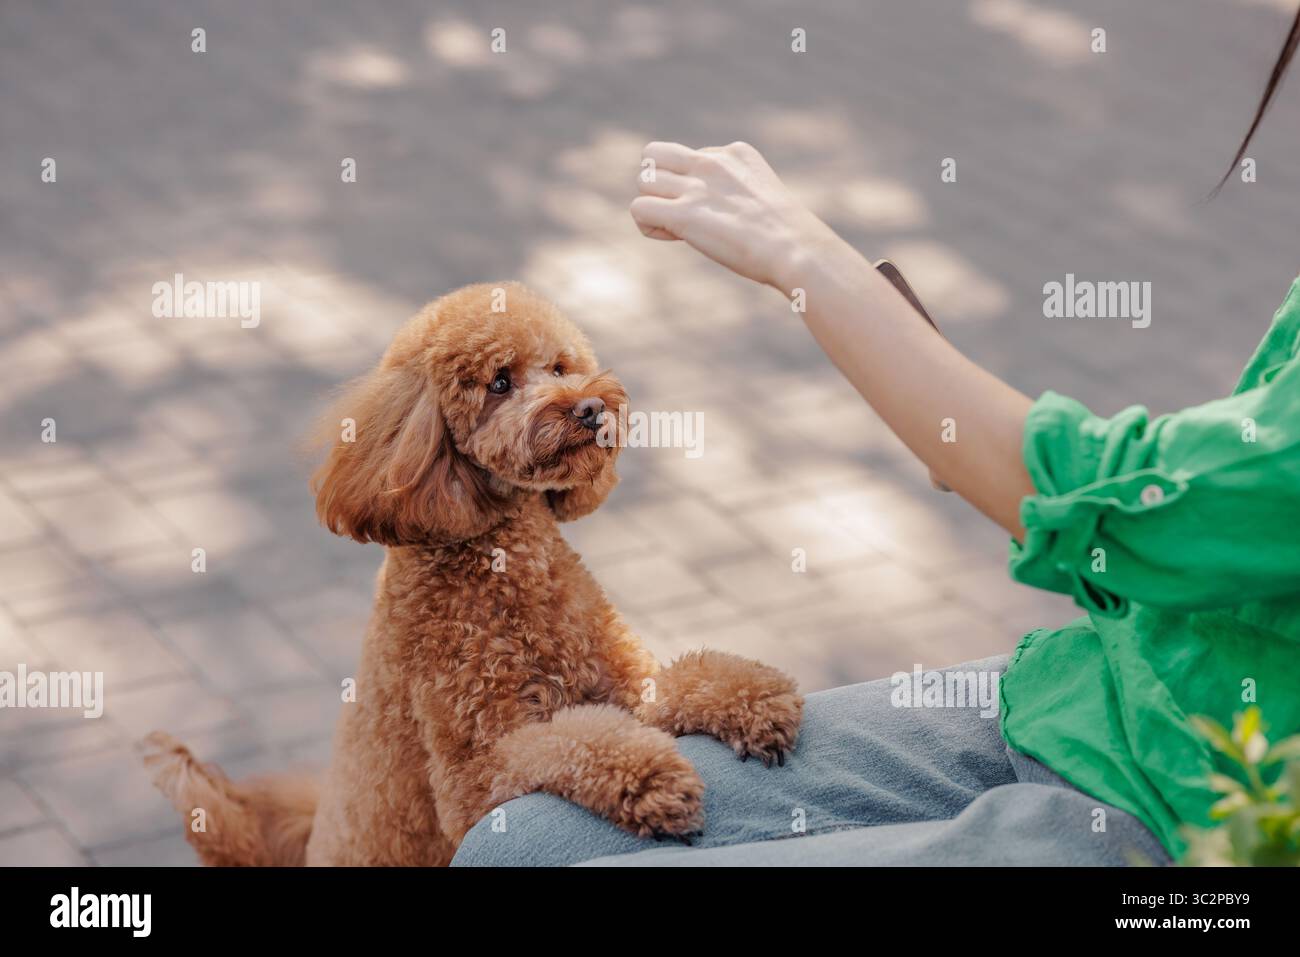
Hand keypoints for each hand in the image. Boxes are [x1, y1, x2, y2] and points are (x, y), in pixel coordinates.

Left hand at [630, 141, 839, 293]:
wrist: (796, 249)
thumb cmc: (786, 237)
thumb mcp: (762, 196)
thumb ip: (735, 190)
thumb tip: (714, 213)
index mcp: (733, 153)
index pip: (686, 156)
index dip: (686, 184)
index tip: (707, 209)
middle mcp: (711, 162)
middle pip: (653, 155)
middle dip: (657, 183)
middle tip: (676, 209)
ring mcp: (697, 187)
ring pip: (642, 180)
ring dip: (652, 205)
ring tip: (675, 227)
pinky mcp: (685, 214)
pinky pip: (638, 208)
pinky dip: (648, 226)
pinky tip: (672, 237)